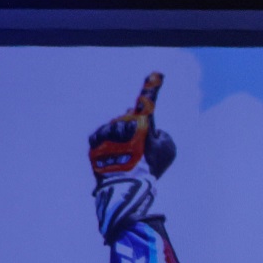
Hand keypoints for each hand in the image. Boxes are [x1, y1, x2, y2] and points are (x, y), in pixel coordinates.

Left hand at [88, 73, 175, 241]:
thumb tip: (149, 130)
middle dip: (133, 129)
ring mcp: (106, 132)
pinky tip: (112, 156)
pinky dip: (106, 144)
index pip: (148, 101)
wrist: (124, 188)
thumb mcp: (168, 150)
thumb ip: (162, 134)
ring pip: (114, 127)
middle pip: (129, 118)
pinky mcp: (93, 141)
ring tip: (123, 155)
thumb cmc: (150, 169)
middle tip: (137, 148)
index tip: (156, 74)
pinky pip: (101, 136)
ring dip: (120, 137)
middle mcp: (122, 124)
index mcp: (142, 125)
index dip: (153, 87)